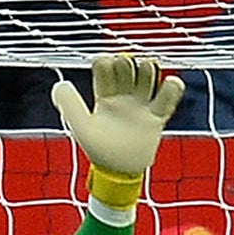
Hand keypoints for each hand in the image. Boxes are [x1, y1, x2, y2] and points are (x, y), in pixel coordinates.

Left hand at [51, 54, 184, 203]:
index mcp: (104, 96)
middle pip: (128, 65)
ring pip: (148, 74)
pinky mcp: (156, 117)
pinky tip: (170, 83)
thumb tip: (60, 84)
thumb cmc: (99, 150)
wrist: (118, 172)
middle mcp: (123, 96)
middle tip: (125, 71)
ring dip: (147, 69)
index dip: (105, 62)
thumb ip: (70, 106)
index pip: (105, 66)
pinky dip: (172, 87)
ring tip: (144, 75)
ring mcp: (141, 105)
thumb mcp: (81, 127)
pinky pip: (168, 97)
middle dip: (126, 63)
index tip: (105, 67)